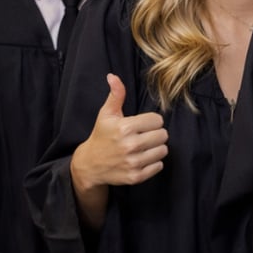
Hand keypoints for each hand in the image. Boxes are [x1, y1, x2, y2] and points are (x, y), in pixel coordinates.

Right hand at [70, 73, 167, 226]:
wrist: (89, 165)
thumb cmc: (101, 136)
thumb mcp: (106, 114)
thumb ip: (115, 95)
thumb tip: (113, 76)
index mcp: (125, 127)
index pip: (158, 120)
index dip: (151, 121)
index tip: (142, 125)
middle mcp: (130, 145)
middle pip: (163, 135)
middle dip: (155, 134)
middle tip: (144, 136)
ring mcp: (133, 162)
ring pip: (163, 150)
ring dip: (156, 148)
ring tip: (143, 147)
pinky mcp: (136, 176)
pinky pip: (159, 165)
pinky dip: (154, 162)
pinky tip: (142, 158)